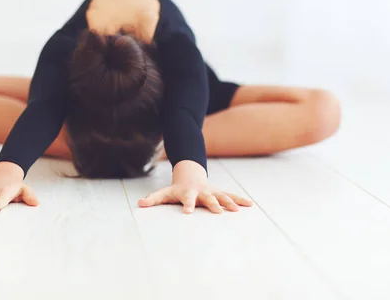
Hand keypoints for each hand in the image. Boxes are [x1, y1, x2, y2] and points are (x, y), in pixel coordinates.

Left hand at [138, 161, 252, 213]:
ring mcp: (212, 192)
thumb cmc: (175, 189)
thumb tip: (139, 203)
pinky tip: (250, 205)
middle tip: (219, 212)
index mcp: (188, 194)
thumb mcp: (164, 193)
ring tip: (237, 210)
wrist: (189, 176)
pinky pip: (231, 196)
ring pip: (222, 196)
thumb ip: (153, 199)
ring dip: (230, 202)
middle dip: (213, 205)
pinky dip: (240, 200)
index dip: (187, 206)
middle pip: (208, 199)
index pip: (187, 200)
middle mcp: (201, 192)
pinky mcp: (219, 193)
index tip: (188, 213)